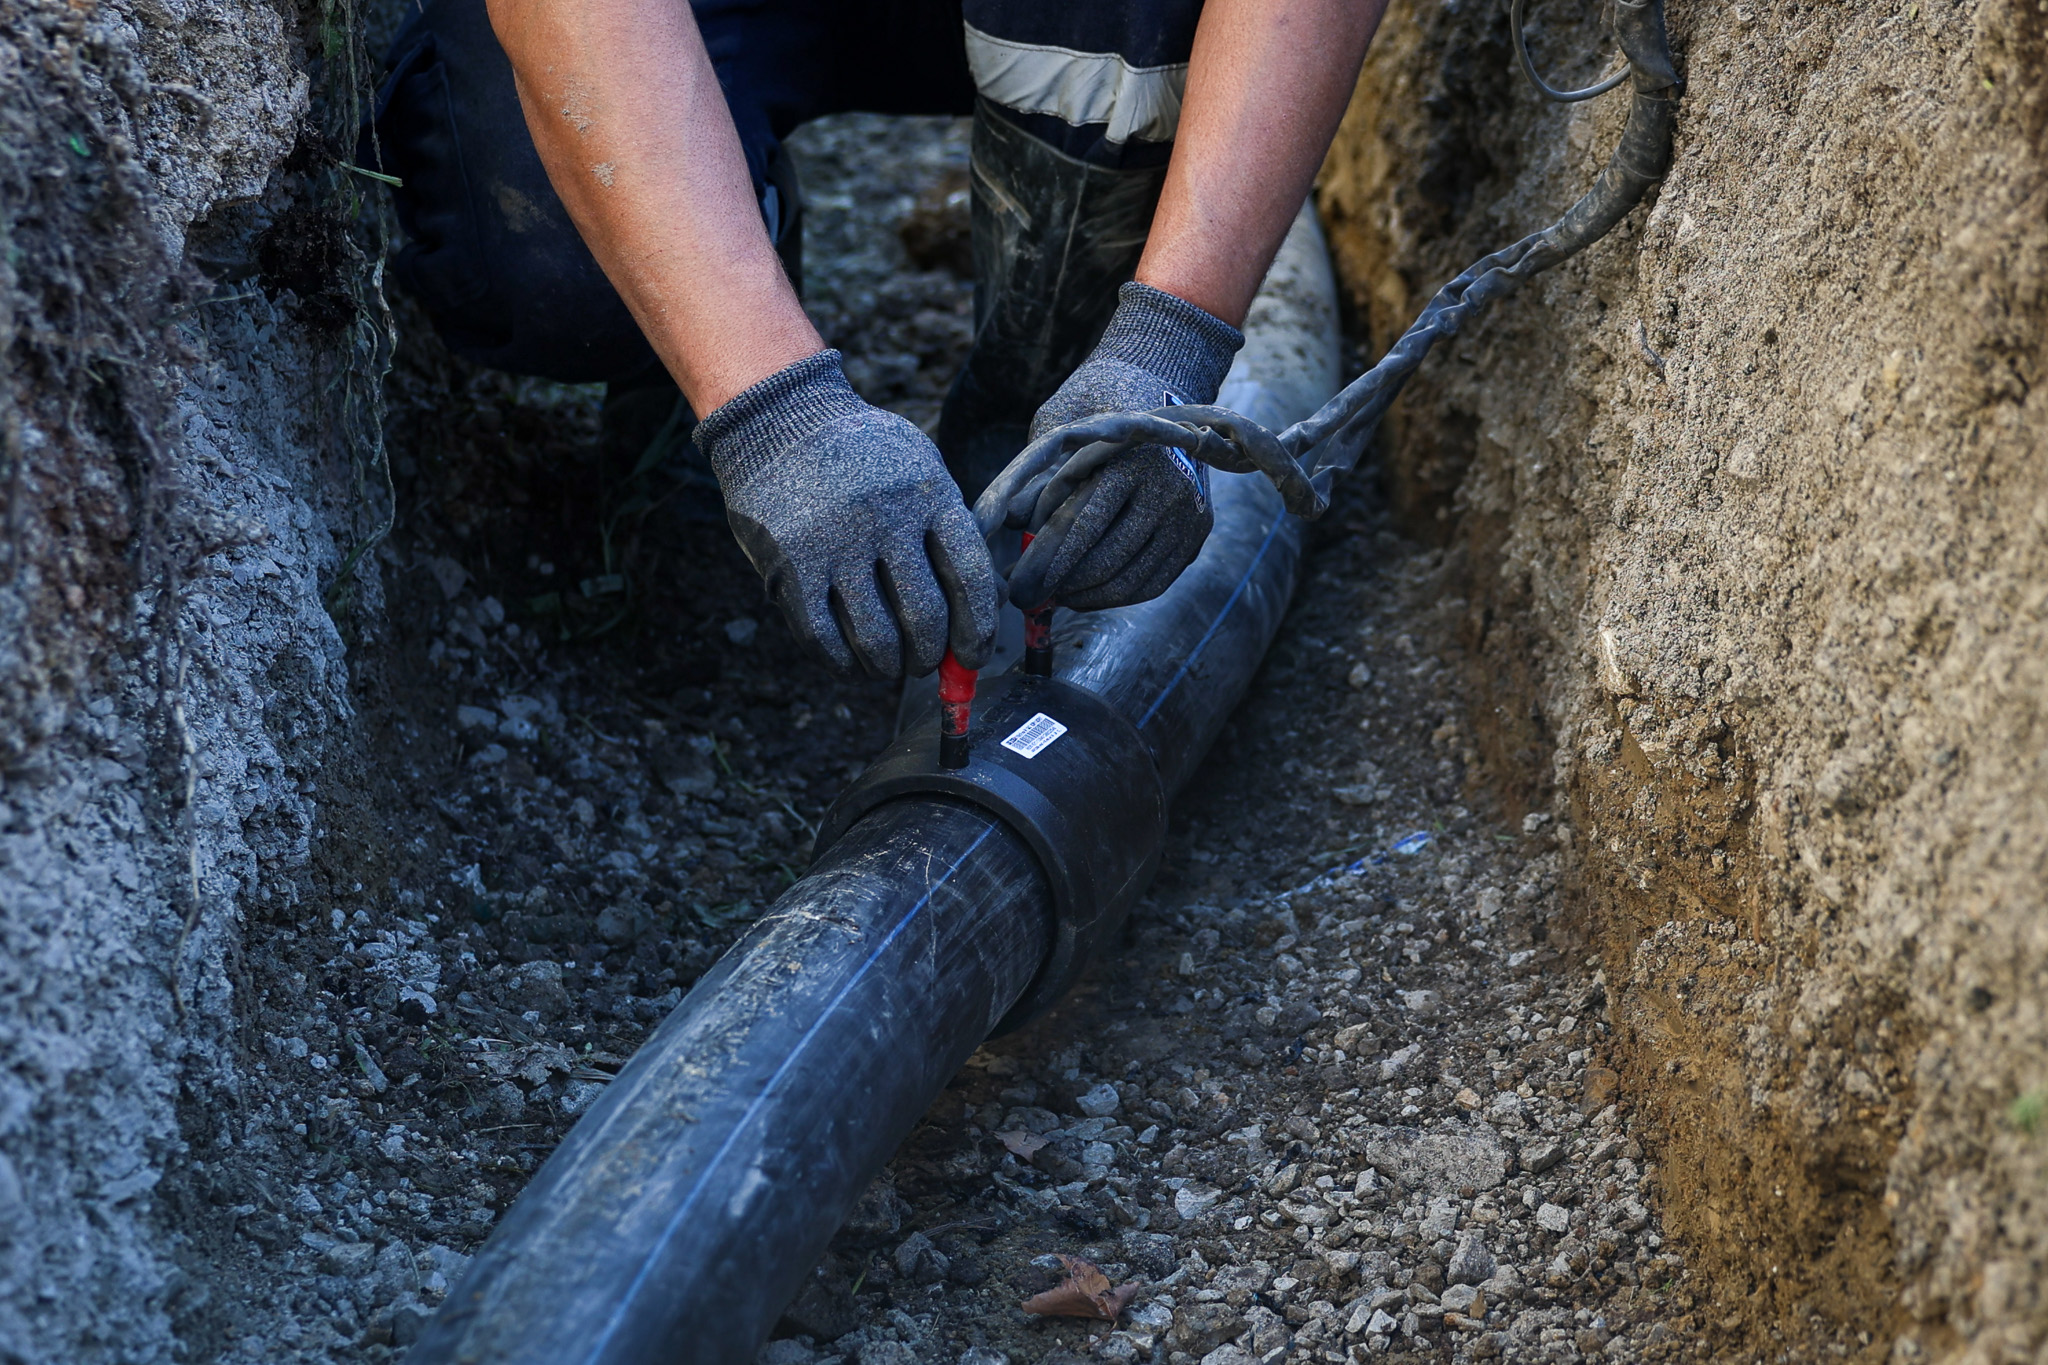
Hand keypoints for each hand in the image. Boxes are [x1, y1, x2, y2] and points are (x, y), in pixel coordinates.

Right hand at [695, 350, 999, 677]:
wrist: (777, 419)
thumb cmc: (860, 450)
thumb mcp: (919, 464)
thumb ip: (948, 524)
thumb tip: (977, 606)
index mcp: (930, 494)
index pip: (971, 578)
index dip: (977, 629)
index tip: (973, 655)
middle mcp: (886, 519)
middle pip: (925, 616)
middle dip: (929, 655)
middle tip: (924, 664)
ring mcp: (835, 542)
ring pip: (876, 637)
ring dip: (888, 665)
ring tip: (889, 667)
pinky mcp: (791, 562)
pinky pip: (822, 635)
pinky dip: (841, 660)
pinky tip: (849, 662)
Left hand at [1008, 283, 1242, 610]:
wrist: (1169, 408)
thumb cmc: (1103, 420)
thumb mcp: (1068, 434)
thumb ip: (1041, 478)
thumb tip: (1010, 521)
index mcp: (1134, 460)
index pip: (1084, 522)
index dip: (1046, 558)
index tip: (1016, 580)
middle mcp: (1168, 489)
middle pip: (1106, 557)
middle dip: (1059, 584)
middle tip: (1025, 597)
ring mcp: (1188, 517)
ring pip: (1128, 578)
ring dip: (1083, 595)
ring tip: (1052, 596)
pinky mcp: (1196, 538)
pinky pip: (1151, 584)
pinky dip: (1113, 597)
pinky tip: (1083, 595)